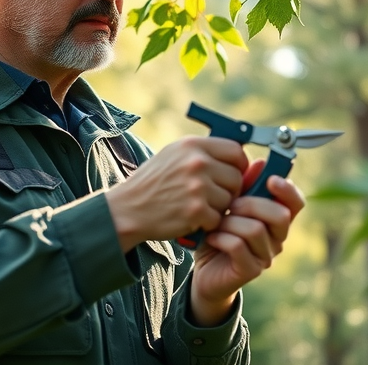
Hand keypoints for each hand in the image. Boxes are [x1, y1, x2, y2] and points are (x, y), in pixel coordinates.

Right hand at [105, 136, 246, 250]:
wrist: (127, 209)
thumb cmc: (152, 183)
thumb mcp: (173, 155)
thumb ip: (202, 153)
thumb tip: (237, 154)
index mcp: (192, 145)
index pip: (235, 150)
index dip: (240, 164)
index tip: (236, 173)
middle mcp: (197, 162)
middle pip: (236, 177)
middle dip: (230, 190)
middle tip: (213, 196)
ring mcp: (197, 187)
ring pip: (229, 200)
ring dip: (217, 208)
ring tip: (197, 206)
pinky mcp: (196, 211)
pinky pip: (218, 218)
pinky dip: (208, 223)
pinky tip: (191, 219)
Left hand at [188, 161, 304, 325]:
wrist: (206, 272)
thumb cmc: (221, 234)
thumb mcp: (231, 206)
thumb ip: (245, 186)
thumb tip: (259, 163)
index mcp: (277, 219)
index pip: (296, 203)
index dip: (287, 189)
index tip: (271, 179)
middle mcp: (278, 238)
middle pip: (279, 215)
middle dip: (251, 204)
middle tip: (230, 204)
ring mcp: (266, 256)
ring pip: (256, 229)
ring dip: (231, 221)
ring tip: (216, 222)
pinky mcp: (250, 270)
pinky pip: (238, 246)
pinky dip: (221, 237)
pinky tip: (211, 236)